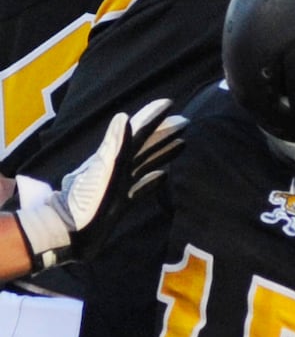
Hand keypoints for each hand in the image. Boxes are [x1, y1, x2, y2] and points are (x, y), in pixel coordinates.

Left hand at [15, 99, 181, 269]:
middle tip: (184, 122)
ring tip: (182, 144)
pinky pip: (142, 186)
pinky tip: (164, 175)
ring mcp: (120, 184)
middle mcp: (119, 167)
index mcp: (115, 157)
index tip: (169, 103)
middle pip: (144, 146)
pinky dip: (153, 179)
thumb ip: (114, 145)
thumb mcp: (100, 170)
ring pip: (145, 163)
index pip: (137, 131)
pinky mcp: (122, 201)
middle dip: (163, 133)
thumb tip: (124, 116)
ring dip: (162, 152)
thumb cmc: (84, 202)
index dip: (152, 116)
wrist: (69, 233)